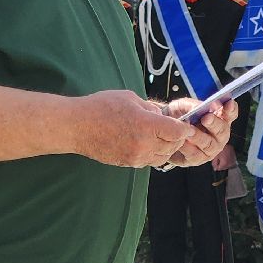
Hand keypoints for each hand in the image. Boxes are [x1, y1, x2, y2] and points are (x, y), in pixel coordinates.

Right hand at [66, 91, 194, 168]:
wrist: (77, 126)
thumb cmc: (101, 107)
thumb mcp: (130, 98)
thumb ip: (150, 108)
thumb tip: (162, 116)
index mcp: (147, 125)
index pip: (177, 132)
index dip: (184, 128)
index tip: (186, 125)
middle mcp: (144, 145)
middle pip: (172, 146)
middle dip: (176, 138)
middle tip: (174, 129)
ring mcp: (135, 157)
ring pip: (162, 157)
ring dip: (165, 148)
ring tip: (160, 136)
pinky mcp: (127, 164)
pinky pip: (148, 161)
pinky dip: (152, 154)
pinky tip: (146, 143)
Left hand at [164, 96, 235, 168]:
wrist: (163, 133)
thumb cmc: (179, 117)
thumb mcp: (183, 106)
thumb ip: (192, 105)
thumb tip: (198, 107)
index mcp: (220, 119)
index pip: (230, 114)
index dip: (231, 109)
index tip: (229, 103)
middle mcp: (219, 135)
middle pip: (222, 130)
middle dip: (215, 123)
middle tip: (206, 117)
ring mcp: (211, 149)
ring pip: (209, 144)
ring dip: (199, 137)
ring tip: (190, 130)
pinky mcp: (198, 159)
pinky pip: (195, 154)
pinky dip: (188, 147)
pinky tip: (181, 141)